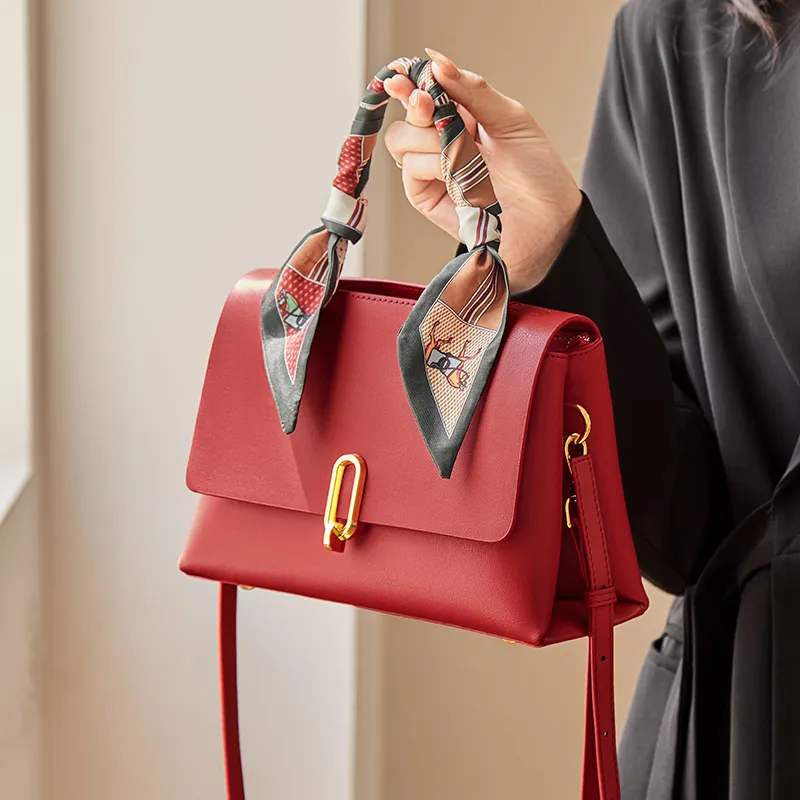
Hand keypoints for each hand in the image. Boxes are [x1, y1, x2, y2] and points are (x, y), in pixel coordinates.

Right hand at [384, 49, 581, 293]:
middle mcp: (441, 141)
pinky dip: (433, 165)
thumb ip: (473, 90)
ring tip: (465, 154)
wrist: (546, 221)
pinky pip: (412, 171)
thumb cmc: (536, 172)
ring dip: (430, 141)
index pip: (422, 92)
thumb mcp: (510, 118)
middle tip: (431, 107)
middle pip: (404, 117)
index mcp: (460, 116)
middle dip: (415, 109)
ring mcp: (431, 170)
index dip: (408, 82)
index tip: (403, 77)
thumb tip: (437, 61)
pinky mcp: (426, 198)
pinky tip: (456, 172)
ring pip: (400, 142)